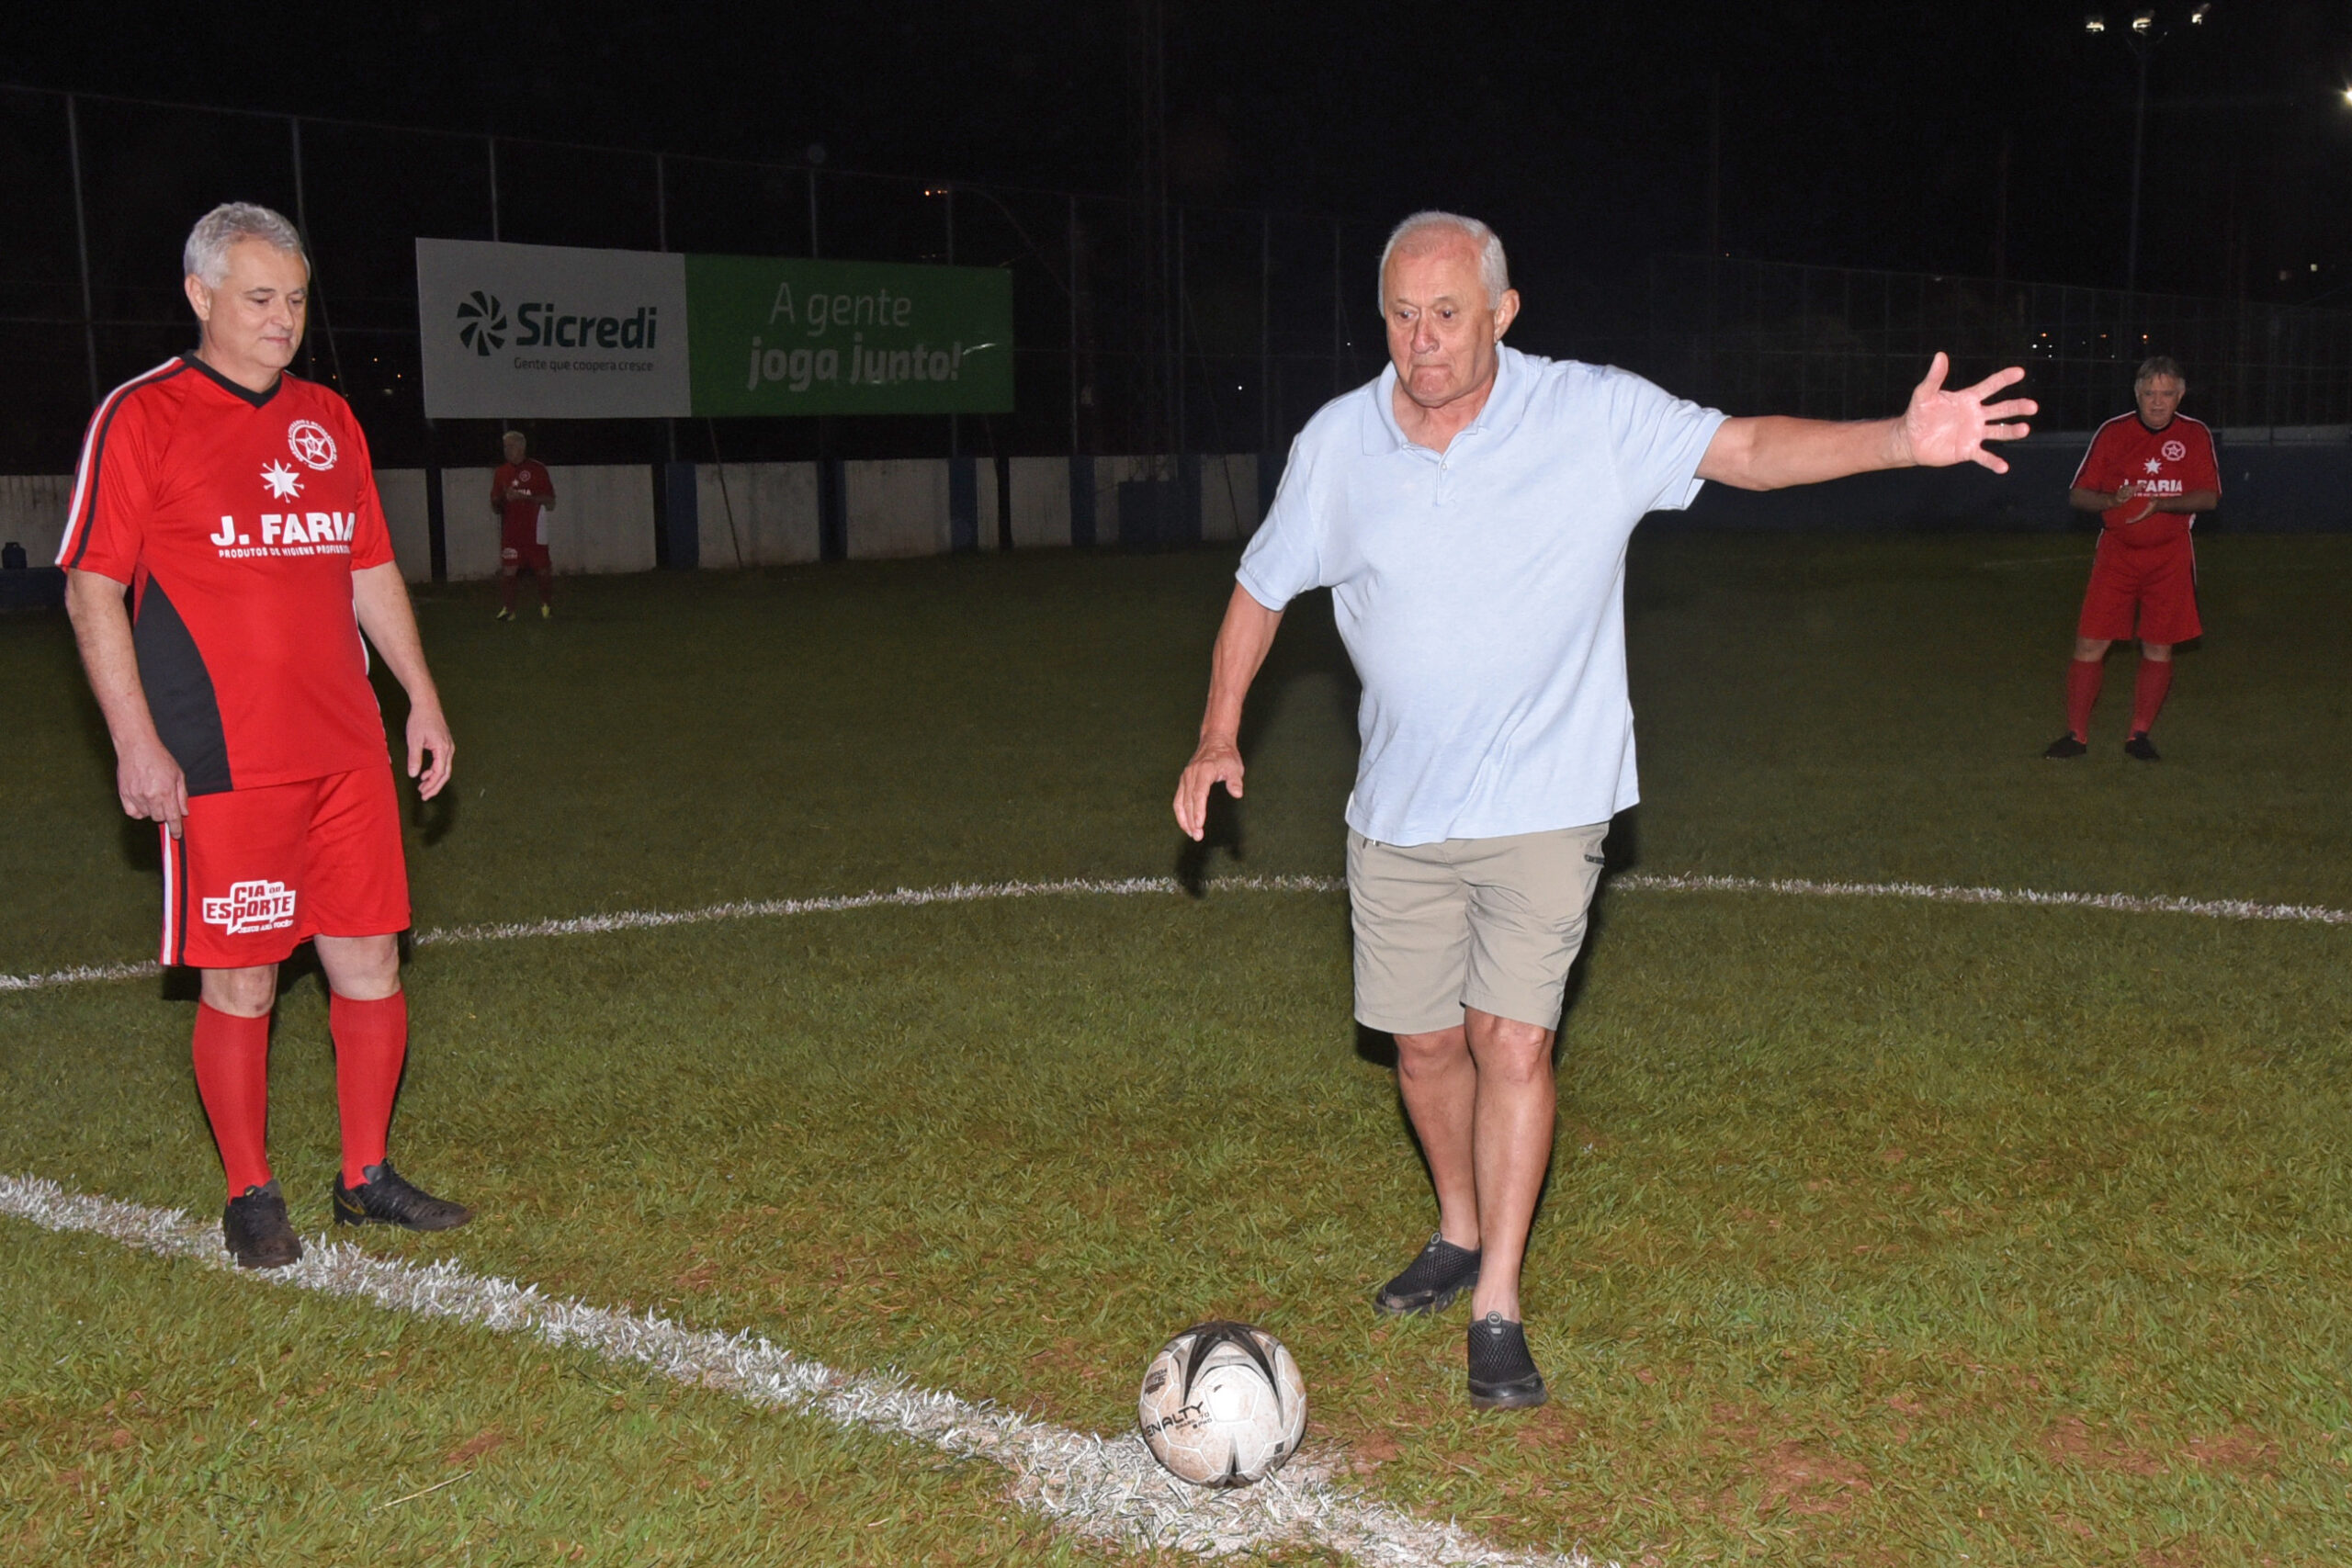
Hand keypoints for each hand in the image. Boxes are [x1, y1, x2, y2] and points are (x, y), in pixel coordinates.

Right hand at [117, 736, 187, 838]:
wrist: (137, 747)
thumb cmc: (159, 758)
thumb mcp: (178, 775)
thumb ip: (182, 795)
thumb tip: (184, 812)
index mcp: (166, 792)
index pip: (172, 818)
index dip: (176, 829)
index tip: (177, 835)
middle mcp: (150, 796)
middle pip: (159, 818)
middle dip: (165, 814)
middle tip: (165, 802)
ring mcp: (135, 796)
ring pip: (146, 815)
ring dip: (152, 811)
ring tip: (153, 795)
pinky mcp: (124, 794)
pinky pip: (132, 813)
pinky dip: (138, 811)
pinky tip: (142, 802)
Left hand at [406, 704, 454, 799]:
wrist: (427, 703)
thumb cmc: (420, 719)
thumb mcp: (414, 740)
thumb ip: (414, 758)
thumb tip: (414, 775)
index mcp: (443, 749)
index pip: (439, 773)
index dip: (432, 785)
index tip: (423, 794)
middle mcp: (449, 749)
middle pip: (445, 774)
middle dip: (435, 786)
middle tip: (424, 795)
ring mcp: (449, 747)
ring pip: (445, 769)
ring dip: (434, 779)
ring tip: (422, 786)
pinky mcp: (445, 744)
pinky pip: (443, 762)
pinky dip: (435, 770)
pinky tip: (425, 773)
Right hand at [1174, 736, 1244, 841]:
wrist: (1215, 741)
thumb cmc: (1226, 756)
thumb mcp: (1235, 767)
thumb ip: (1235, 781)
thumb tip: (1237, 794)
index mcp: (1203, 770)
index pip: (1199, 794)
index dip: (1198, 810)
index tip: (1200, 824)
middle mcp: (1191, 774)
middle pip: (1188, 801)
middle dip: (1191, 820)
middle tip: (1197, 836)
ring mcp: (1185, 777)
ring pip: (1180, 802)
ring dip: (1184, 819)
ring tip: (1191, 833)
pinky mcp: (1183, 781)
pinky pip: (1178, 799)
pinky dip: (1180, 813)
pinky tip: (1186, 824)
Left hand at [1898, 352, 2036, 473]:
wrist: (1910, 439)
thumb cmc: (1918, 414)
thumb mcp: (1924, 394)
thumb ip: (1934, 377)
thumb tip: (1940, 355)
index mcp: (1968, 399)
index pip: (1990, 386)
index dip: (2004, 379)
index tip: (2019, 372)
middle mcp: (1976, 415)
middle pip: (2001, 409)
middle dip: (2017, 407)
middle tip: (2033, 406)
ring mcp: (1974, 433)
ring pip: (1998, 432)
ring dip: (2012, 431)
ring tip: (2025, 429)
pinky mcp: (1967, 450)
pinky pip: (1984, 457)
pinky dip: (1993, 462)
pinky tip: (2003, 467)